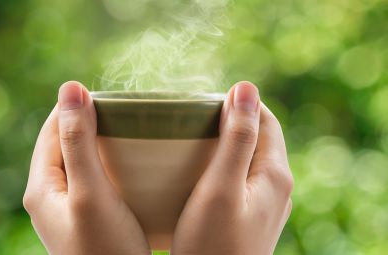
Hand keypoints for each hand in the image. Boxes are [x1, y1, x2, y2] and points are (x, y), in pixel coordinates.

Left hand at [23, 81, 149, 254]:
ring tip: (130, 133)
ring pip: (82, 161)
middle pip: (66, 144)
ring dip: (102, 143)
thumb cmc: (105, 248)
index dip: (76, 107)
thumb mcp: (90, 191)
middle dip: (91, 124)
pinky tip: (131, 164)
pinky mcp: (88, 216)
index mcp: (41, 186)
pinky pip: (95, 179)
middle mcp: (50, 195)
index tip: (109, 95)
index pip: (52, 130)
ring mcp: (70, 207)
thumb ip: (78, 141)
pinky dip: (110, 164)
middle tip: (125, 113)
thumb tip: (70, 88)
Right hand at [171, 82, 292, 254]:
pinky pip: (241, 179)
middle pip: (258, 138)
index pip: (266, 120)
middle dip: (230, 121)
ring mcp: (265, 204)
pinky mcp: (250, 217)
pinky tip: (200, 173)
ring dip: (225, 143)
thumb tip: (246, 88)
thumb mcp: (221, 186)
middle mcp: (277, 187)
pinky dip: (223, 166)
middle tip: (194, 119)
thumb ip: (237, 137)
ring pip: (248, 159)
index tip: (205, 101)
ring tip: (193, 141)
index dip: (239, 103)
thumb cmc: (211, 244)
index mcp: (275, 174)